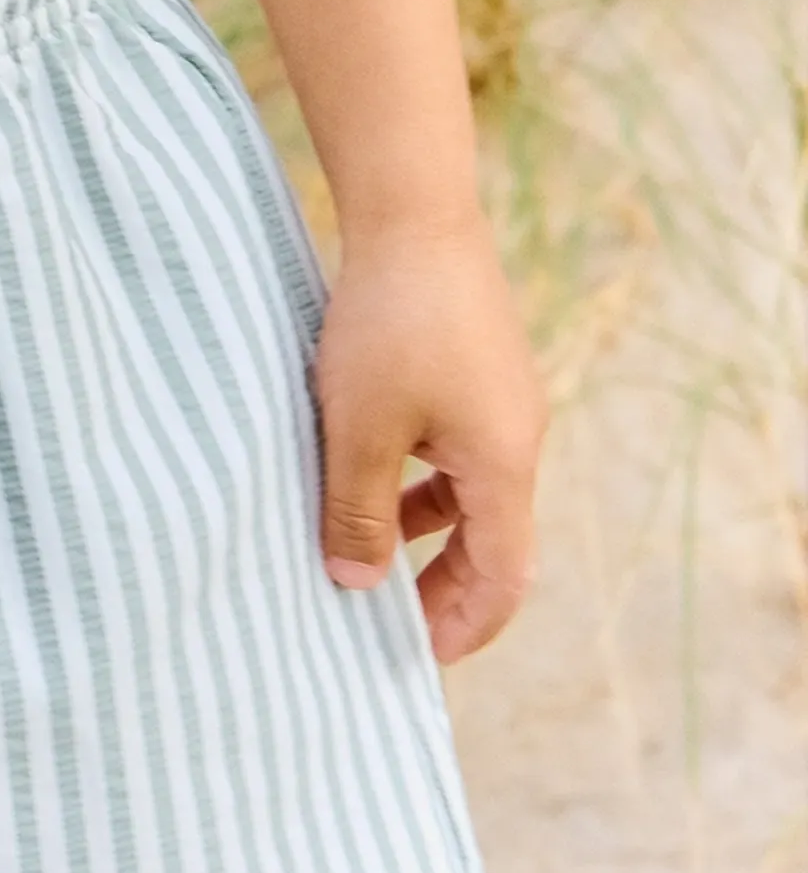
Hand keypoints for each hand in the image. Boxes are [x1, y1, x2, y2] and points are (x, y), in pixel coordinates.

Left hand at [310, 218, 544, 662]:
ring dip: (425, 529)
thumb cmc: (388, 324)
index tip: (420, 657)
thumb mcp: (360, 428)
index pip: (503, 577)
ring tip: (365, 552)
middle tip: (387, 620)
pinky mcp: (475, 367)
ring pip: (469, 491)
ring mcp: (499, 400)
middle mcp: (517, 438)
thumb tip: (356, 586)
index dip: (465, 624)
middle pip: (493, 539)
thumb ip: (358, 511)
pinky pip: (455, 447)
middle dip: (443, 586)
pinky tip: (368, 471)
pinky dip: (419, 477)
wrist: (414, 215)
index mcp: (503, 465)